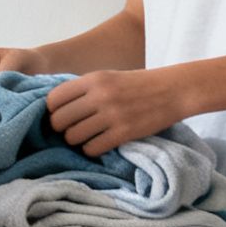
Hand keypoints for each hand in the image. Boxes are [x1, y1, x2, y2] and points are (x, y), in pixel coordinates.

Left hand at [46, 69, 184, 155]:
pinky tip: (99, 143)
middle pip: (59, 120)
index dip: (52, 110)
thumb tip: (53, 107)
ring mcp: (112, 115)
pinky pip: (92, 148)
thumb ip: (83, 89)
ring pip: (73, 137)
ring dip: (76, 140)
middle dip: (61, 128)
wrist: (173, 90)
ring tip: (86, 137)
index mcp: (93, 79)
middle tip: (72, 128)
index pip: (53, 99)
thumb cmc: (136, 85)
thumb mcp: (107, 77)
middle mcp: (99, 96)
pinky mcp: (124, 133)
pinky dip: (91, 149)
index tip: (61, 114)